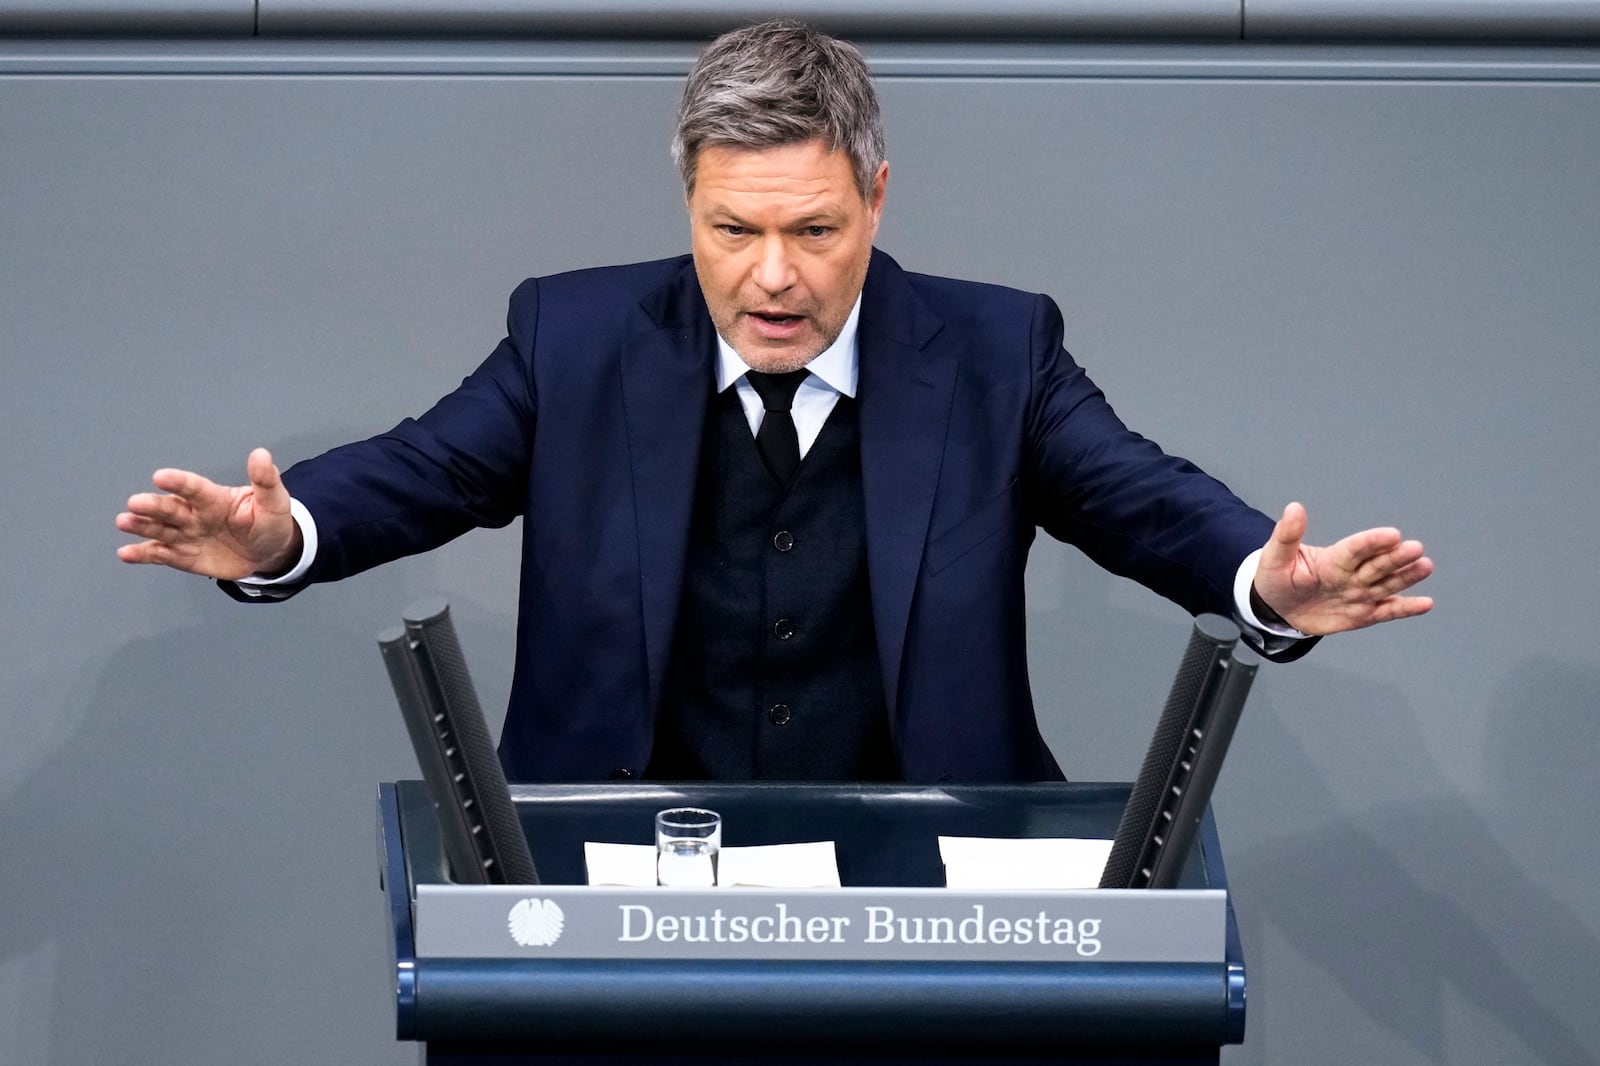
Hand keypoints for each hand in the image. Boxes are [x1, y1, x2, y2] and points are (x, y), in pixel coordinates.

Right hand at [116, 448, 302, 579]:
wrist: (268, 552)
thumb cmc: (268, 522)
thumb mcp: (274, 502)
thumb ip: (265, 481)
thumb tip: (262, 454)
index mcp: (215, 499)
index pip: (195, 488)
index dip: (179, 482)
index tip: (160, 477)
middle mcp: (195, 514)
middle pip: (171, 508)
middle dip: (153, 505)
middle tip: (135, 502)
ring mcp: (187, 535)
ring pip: (160, 529)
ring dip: (141, 526)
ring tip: (124, 522)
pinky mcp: (182, 555)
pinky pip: (160, 554)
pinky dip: (142, 554)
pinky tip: (125, 553)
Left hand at [1252, 502, 1433, 636]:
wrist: (1278, 608)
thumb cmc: (1277, 578)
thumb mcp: (1276, 556)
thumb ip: (1287, 535)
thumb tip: (1293, 507)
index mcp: (1333, 559)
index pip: (1355, 548)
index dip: (1372, 542)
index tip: (1392, 534)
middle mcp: (1352, 574)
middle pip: (1377, 564)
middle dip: (1396, 557)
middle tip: (1415, 548)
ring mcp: (1359, 594)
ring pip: (1387, 584)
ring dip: (1406, 576)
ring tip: (1425, 565)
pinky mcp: (1363, 614)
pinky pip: (1387, 611)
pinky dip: (1405, 608)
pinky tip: (1425, 603)